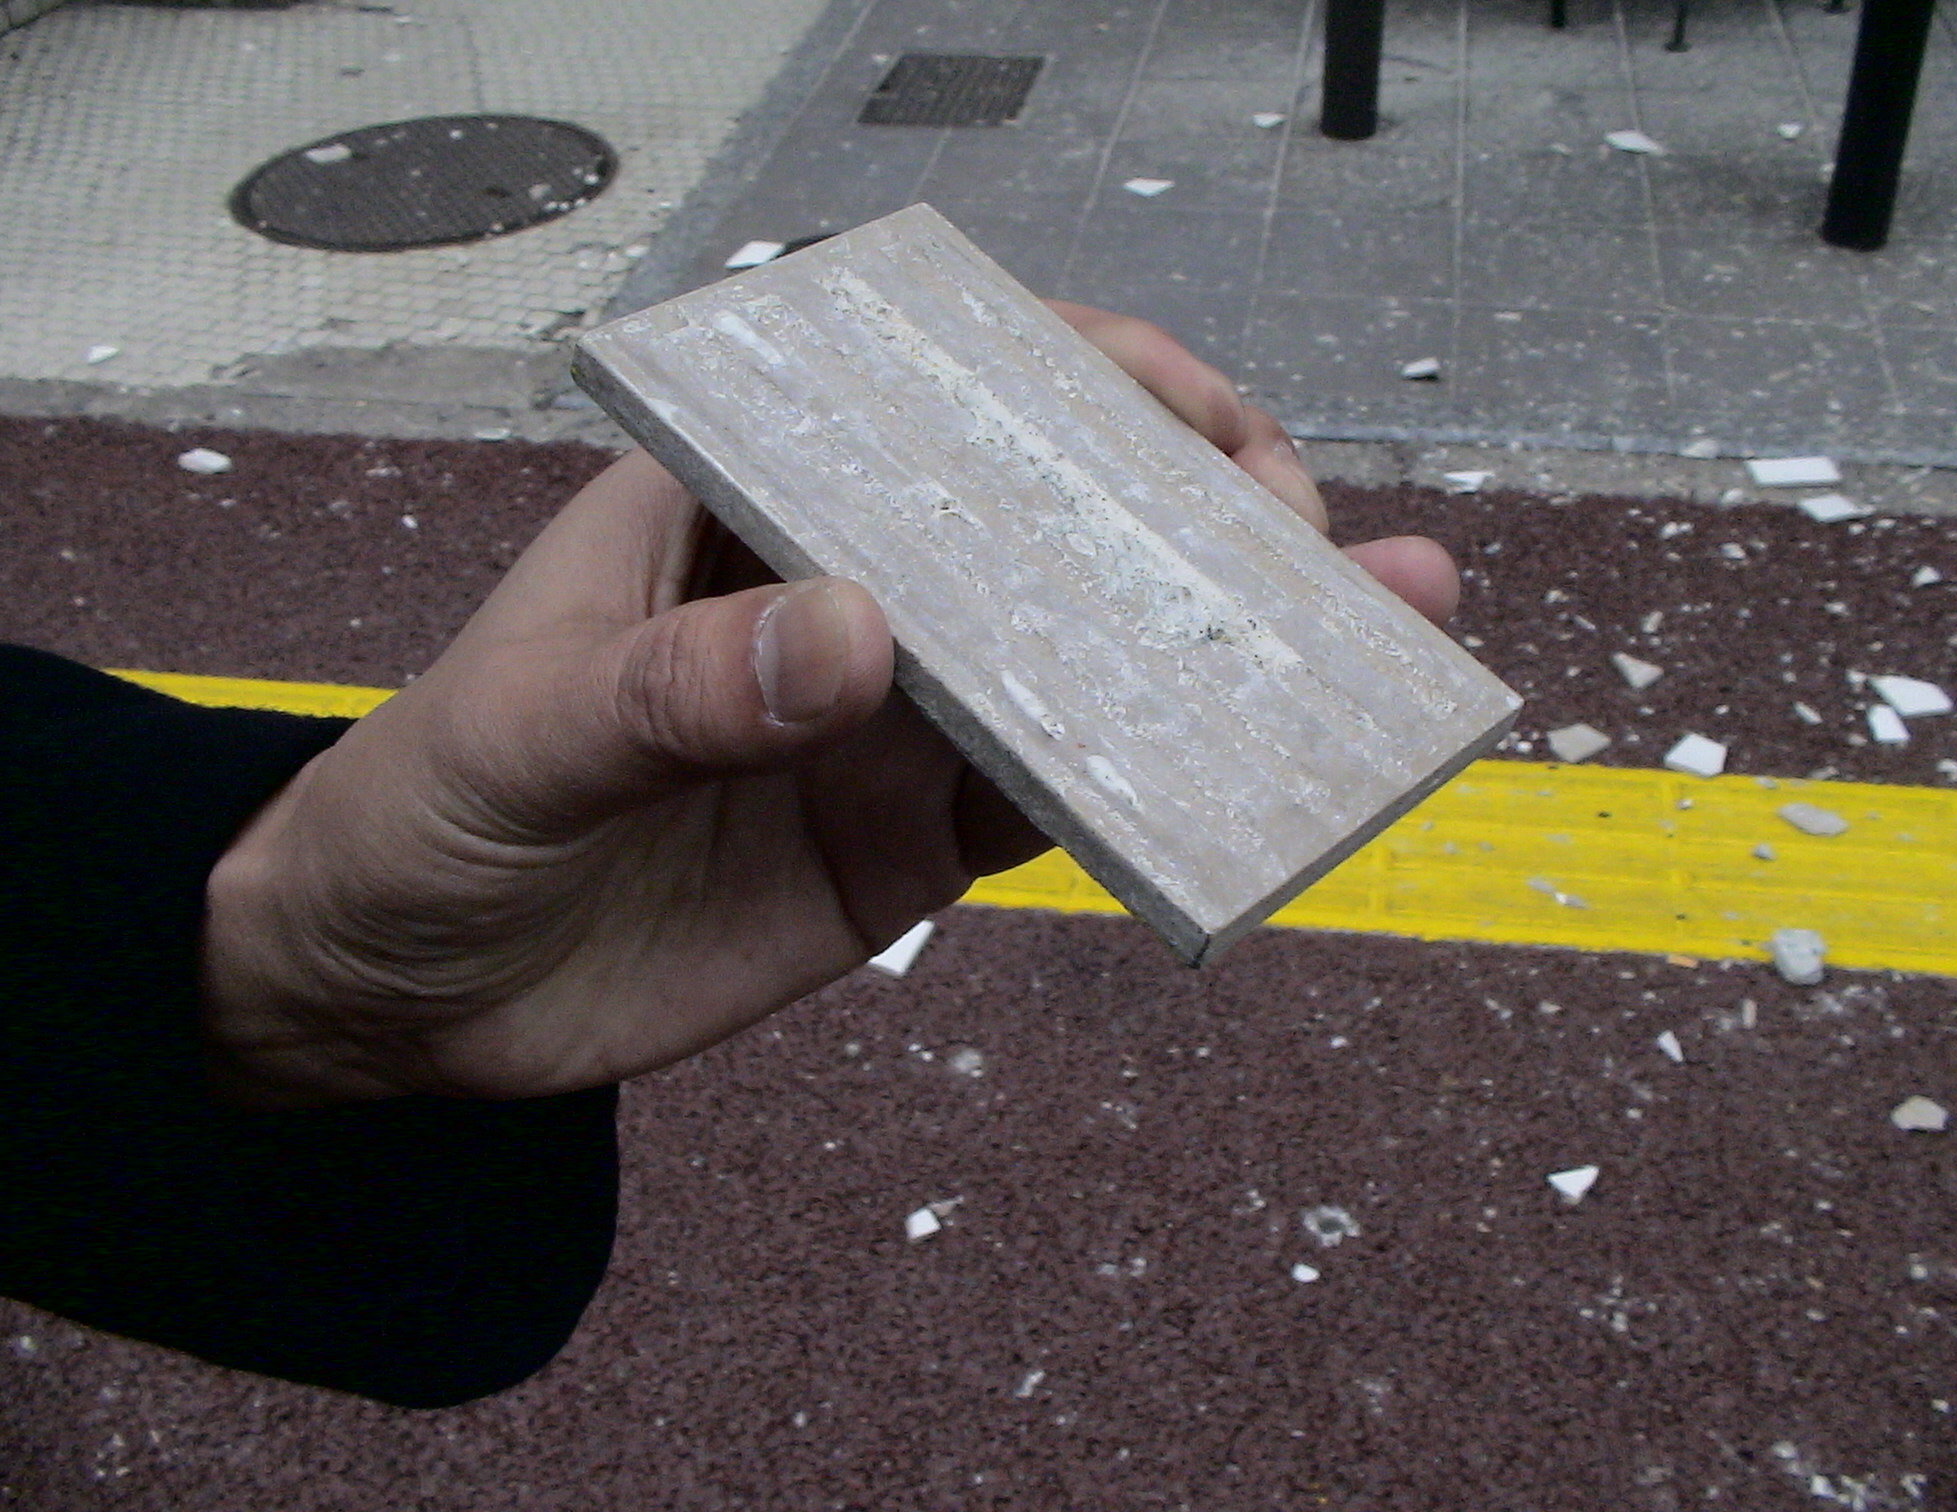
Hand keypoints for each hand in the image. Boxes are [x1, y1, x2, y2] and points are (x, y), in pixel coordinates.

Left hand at [202, 304, 1458, 1107]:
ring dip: (1221, 645)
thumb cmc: (430, 814)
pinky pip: (1059, 799)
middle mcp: (848, 586)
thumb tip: (865, 634)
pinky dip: (1155, 786)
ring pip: (1088, 658)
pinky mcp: (916, 837)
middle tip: (1311, 551)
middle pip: (1052, 515)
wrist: (404, 1004)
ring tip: (1373, 637)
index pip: (934, 397)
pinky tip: (1250, 775)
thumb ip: (679, 686)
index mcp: (751, 498)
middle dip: (1201, 510)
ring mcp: (895, 715)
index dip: (1082, 385)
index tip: (1191, 427)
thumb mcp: (524, 732)